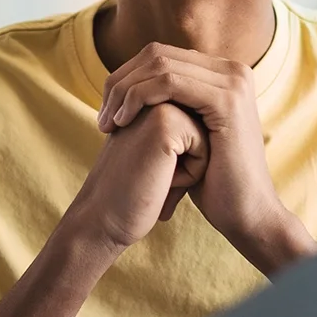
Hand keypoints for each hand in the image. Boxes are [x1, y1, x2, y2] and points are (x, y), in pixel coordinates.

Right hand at [69, 103, 208, 250]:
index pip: (196, 125)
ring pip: (206, 136)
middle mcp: (149, 97)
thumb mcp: (156, 155)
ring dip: (190, 166)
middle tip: (151, 175)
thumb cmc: (132, 193)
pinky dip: (190, 173)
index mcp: (145, 101)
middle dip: (189, 160)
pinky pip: (204, 148)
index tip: (148, 169)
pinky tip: (161, 180)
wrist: (103, 219)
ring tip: (156, 176)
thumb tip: (213, 127)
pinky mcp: (164, 123)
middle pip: (204, 128)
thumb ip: (178, 133)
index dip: (183, 158)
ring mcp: (155, 106)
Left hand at [97, 44, 316, 274]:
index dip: (125, 77)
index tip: (106, 109)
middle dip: (120, 82)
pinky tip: (122, 122)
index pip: (159, 54)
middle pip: (156, 54)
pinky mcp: (227, 100)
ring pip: (159, 65)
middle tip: (102, 116)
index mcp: (221, 73)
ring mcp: (233, 82)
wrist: (245, 214)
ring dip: (124, 92)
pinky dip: (138, 98)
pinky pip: (169, 83)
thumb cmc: (211, 181)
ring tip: (108, 123)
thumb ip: (167, 102)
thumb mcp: (185, 132)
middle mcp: (231, 70)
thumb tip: (127, 80)